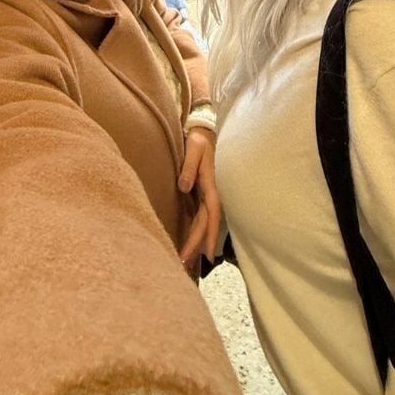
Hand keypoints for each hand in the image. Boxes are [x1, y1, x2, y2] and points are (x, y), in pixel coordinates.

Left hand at [178, 127, 219, 265]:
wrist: (202, 131)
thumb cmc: (198, 139)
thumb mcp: (193, 148)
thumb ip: (189, 166)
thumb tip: (184, 187)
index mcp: (210, 185)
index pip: (211, 214)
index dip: (208, 234)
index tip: (206, 254)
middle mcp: (210, 193)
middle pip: (204, 224)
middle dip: (196, 244)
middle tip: (183, 263)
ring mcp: (205, 195)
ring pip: (202, 222)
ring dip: (195, 241)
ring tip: (184, 259)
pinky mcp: (200, 193)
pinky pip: (198, 216)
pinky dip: (194, 230)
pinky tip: (188, 242)